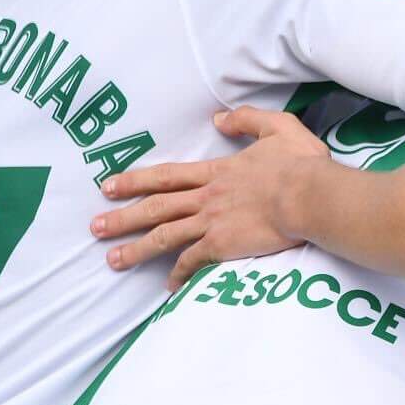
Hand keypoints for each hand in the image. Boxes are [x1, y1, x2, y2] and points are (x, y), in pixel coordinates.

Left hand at [93, 107, 327, 285]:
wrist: (309, 196)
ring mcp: (212, 223)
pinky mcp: (223, 245)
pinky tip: (169, 286)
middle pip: (155, 207)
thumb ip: (247, 119)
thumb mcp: (278, 127)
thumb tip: (219, 118)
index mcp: (218, 172)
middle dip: (122, 217)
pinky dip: (179, 274)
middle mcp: (207, 198)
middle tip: (95, 227)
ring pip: (164, 237)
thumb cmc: (300, 164)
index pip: (168, 176)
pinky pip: (193, 262)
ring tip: (112, 261)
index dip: (136, 180)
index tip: (109, 186)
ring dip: (135, 250)